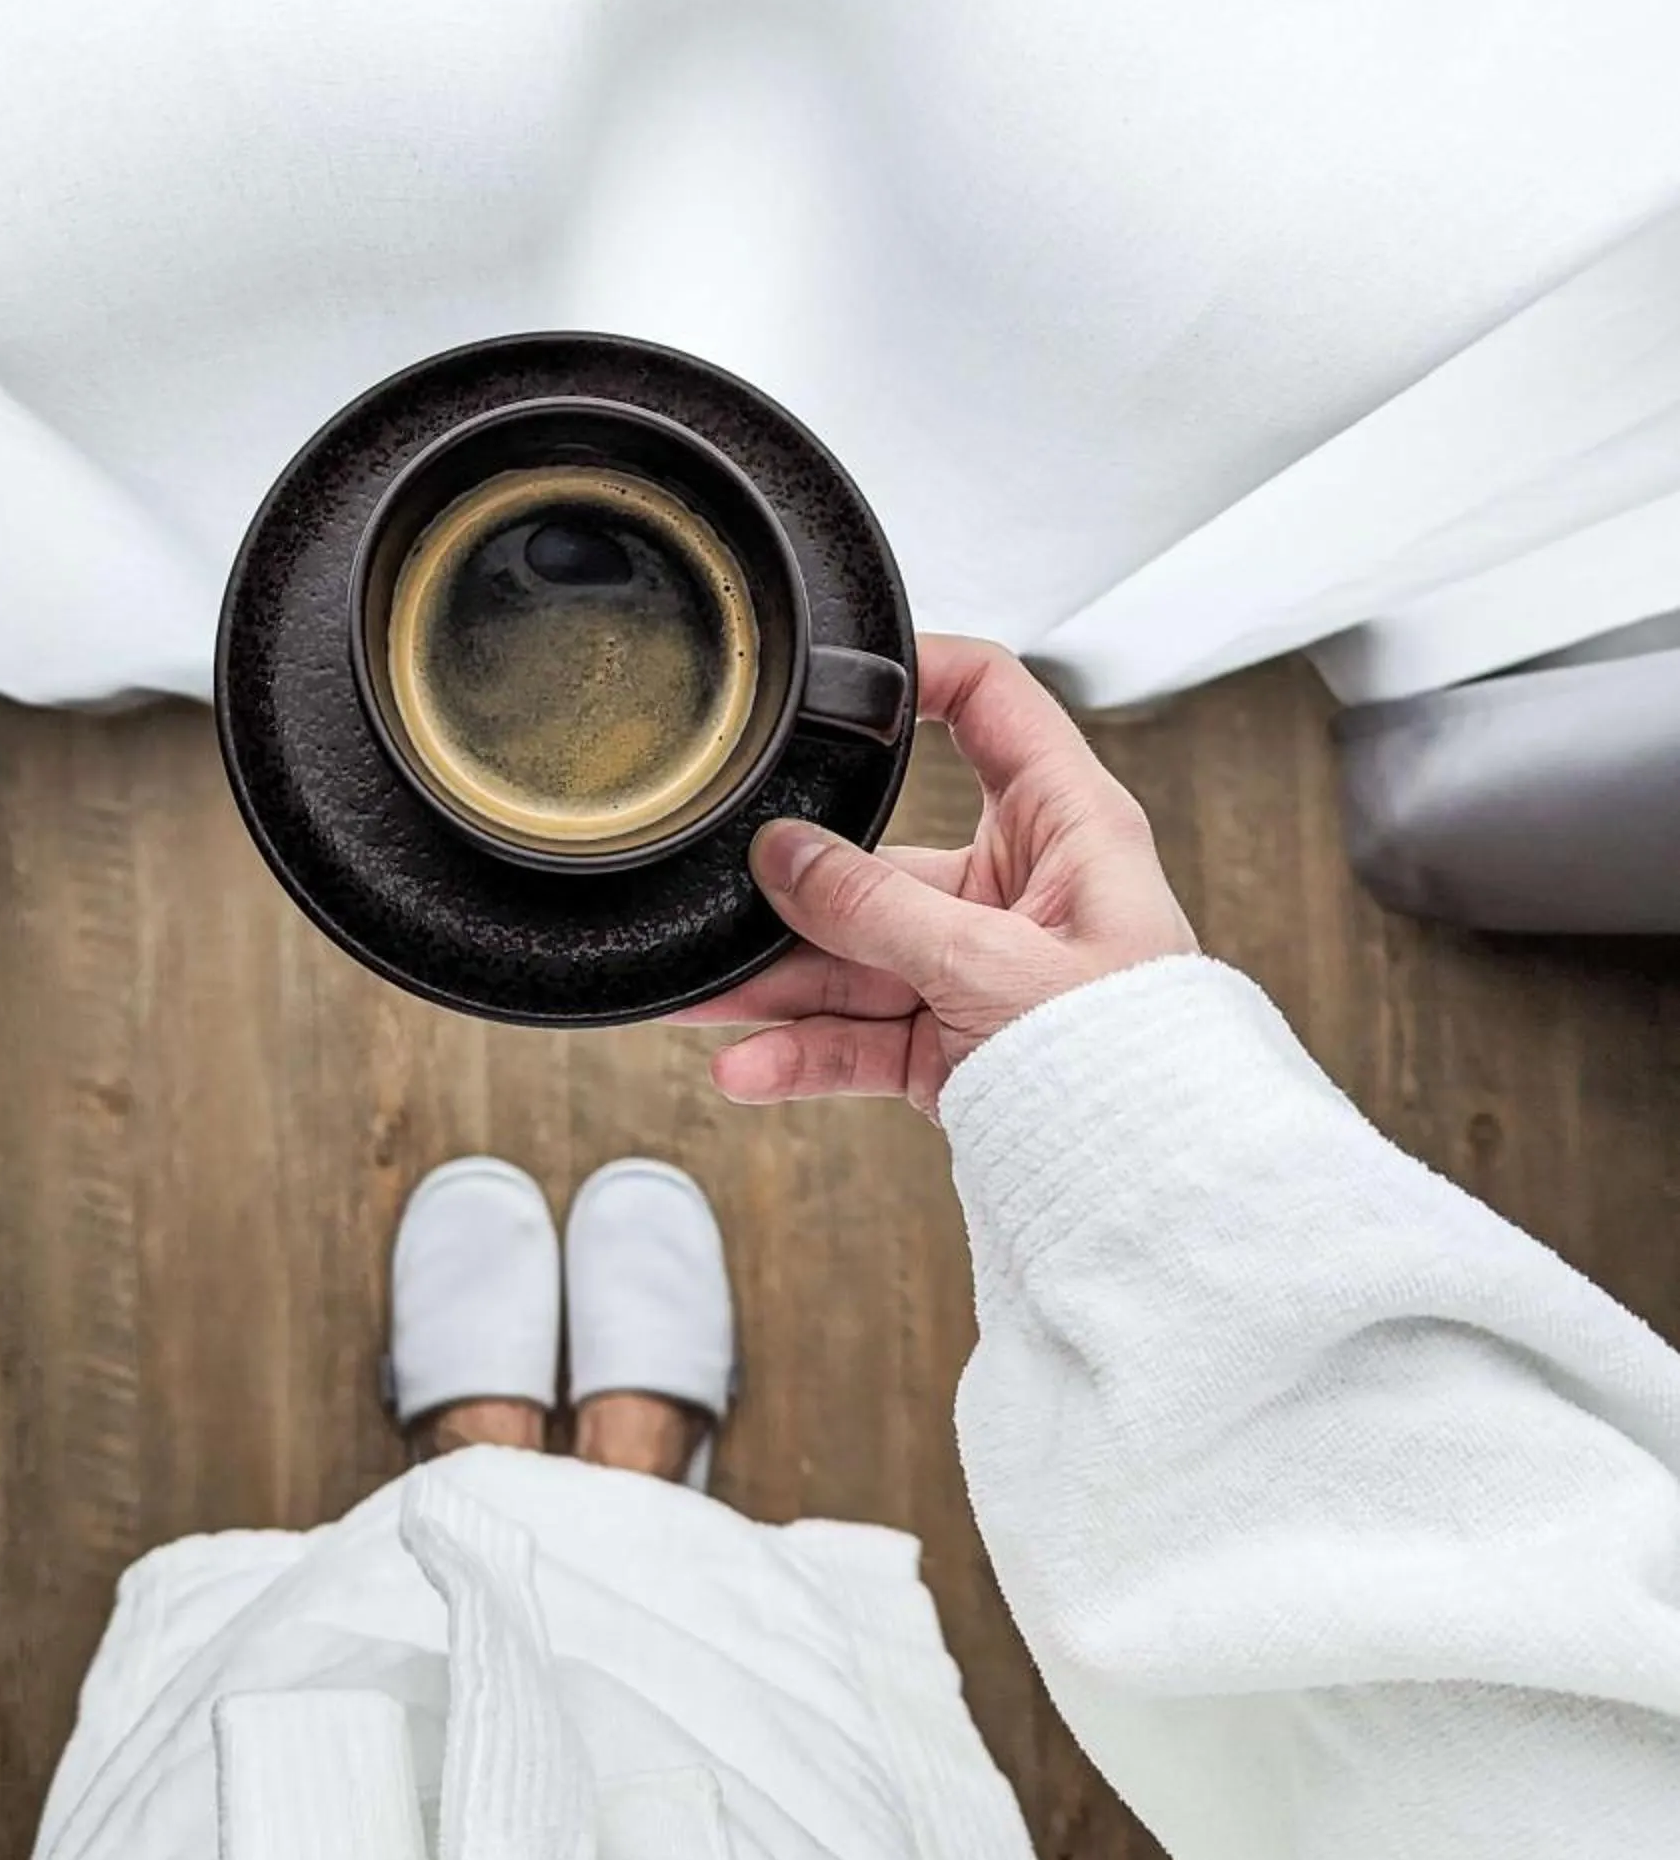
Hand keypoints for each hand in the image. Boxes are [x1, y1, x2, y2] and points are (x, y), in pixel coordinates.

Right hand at [670, 635, 1196, 1116]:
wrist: (1163, 1189)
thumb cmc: (1136, 1062)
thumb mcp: (995, 966)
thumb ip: (878, 909)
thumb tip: (784, 855)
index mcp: (1066, 825)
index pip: (991, 703)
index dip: (919, 670)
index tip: (836, 675)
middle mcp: (1021, 887)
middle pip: (885, 857)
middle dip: (795, 894)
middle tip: (717, 897)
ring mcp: (981, 966)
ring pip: (858, 956)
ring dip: (777, 985)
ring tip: (695, 1003)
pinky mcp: (957, 1042)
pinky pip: (864, 1035)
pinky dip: (805, 1054)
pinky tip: (749, 1068)